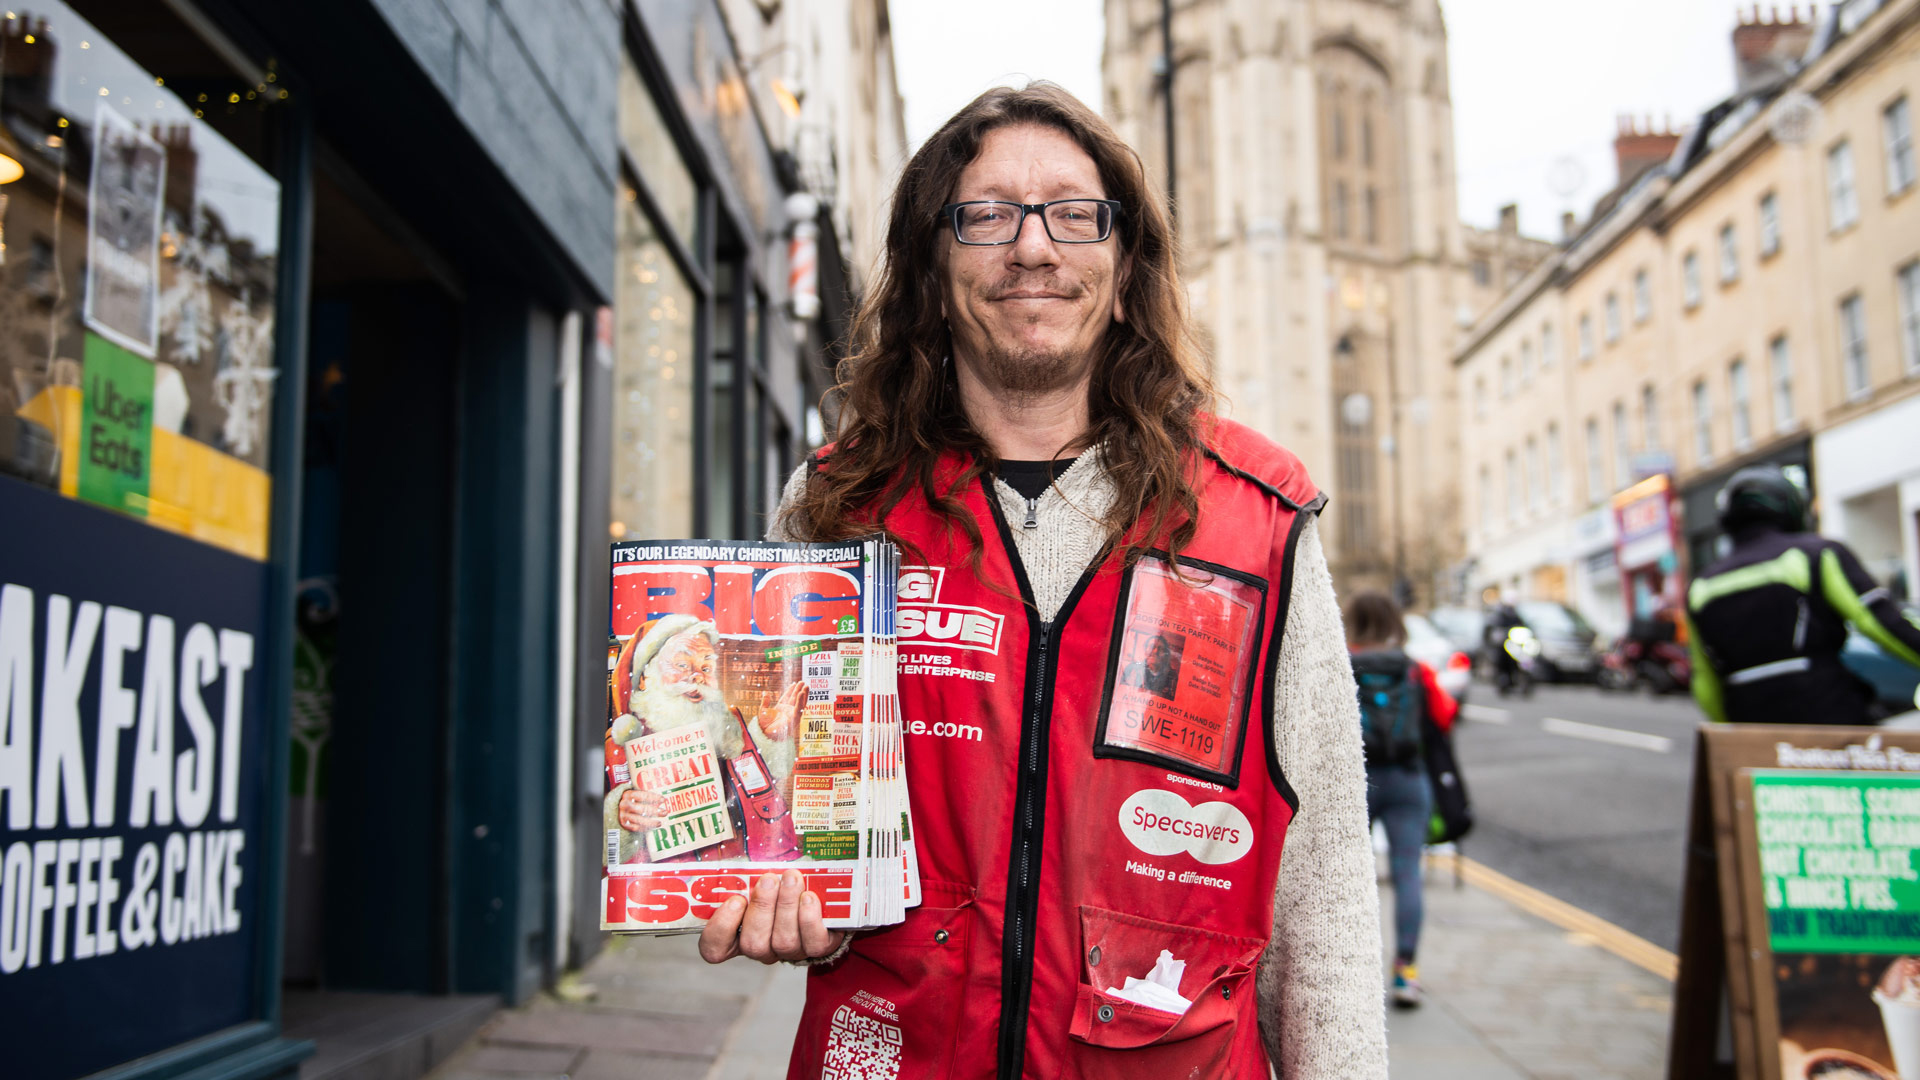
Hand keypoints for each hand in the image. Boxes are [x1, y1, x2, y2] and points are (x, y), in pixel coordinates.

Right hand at [618, 788, 666, 831]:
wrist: (614, 809)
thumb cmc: (629, 801)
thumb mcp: (634, 795)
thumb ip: (644, 796)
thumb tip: (662, 800)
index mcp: (628, 794)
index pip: (643, 795)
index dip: (654, 797)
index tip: (663, 800)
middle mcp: (625, 804)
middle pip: (642, 808)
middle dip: (655, 811)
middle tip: (665, 812)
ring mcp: (623, 815)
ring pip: (639, 820)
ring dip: (651, 822)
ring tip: (659, 823)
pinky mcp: (623, 824)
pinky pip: (635, 827)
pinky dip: (644, 828)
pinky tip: (651, 828)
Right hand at [698, 869, 845, 963]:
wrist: (825, 900)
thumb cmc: (783, 884)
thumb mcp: (760, 876)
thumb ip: (746, 869)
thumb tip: (734, 833)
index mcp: (740, 933)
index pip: (716, 948)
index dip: (721, 929)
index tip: (735, 900)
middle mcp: (763, 947)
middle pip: (752, 943)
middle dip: (761, 908)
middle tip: (769, 879)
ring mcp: (790, 951)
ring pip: (783, 941)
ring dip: (787, 905)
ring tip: (792, 878)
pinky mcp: (817, 948)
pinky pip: (812, 943)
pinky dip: (809, 919)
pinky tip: (810, 898)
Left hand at [757, 680, 805, 740]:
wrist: (765, 735)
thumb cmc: (764, 726)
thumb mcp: (763, 711)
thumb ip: (765, 701)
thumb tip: (765, 692)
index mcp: (781, 708)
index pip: (787, 697)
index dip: (791, 690)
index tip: (794, 683)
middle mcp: (787, 711)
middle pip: (795, 698)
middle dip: (799, 690)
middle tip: (803, 682)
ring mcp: (791, 715)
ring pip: (800, 703)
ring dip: (803, 694)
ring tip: (806, 686)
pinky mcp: (793, 719)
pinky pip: (798, 709)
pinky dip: (800, 701)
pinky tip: (802, 693)